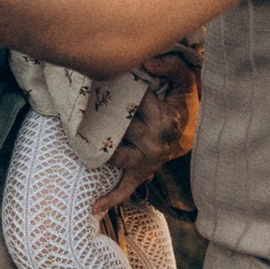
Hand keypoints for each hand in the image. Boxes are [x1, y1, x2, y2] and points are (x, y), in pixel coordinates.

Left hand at [93, 52, 199, 205]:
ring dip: (100, 149)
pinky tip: (94, 207)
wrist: (188, 132)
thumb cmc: (181, 103)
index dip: (118, 90)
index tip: (104, 79)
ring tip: (81, 137)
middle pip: (120, 128)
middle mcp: (155, 142)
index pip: (134, 102)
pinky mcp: (141, 173)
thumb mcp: (184, 82)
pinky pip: (126, 189)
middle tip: (84, 102)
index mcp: (164, 119)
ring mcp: (147, 160)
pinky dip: (110, 199)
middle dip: (102, 116)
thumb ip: (172, 66)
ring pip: (116, 155)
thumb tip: (147, 61)